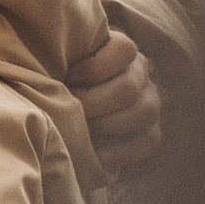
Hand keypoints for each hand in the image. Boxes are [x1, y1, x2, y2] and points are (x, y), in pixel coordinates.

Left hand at [67, 26, 163, 176]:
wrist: (64, 119)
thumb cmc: (58, 85)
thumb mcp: (58, 67)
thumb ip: (61, 61)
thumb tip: (54, 65)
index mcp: (120, 51)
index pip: (124, 49)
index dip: (94, 68)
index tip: (70, 78)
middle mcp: (141, 75)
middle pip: (129, 87)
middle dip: (93, 103)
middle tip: (70, 111)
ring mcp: (149, 103)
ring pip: (145, 112)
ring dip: (107, 126)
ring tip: (82, 131)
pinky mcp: (150, 132)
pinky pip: (149, 141)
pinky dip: (121, 151)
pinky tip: (95, 154)